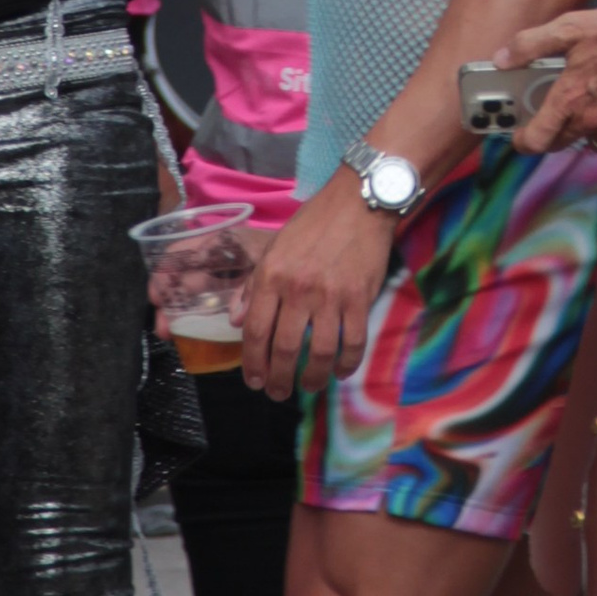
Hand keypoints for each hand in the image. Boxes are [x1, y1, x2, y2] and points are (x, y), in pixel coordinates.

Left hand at [240, 178, 395, 398]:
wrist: (358, 202)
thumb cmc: (313, 224)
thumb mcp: (273, 248)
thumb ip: (252, 286)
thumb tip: (236, 322)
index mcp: (272, 275)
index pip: (255, 330)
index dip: (252, 362)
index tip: (253, 380)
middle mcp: (298, 289)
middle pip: (285, 348)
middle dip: (278, 379)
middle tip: (277, 393)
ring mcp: (332, 295)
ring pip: (320, 352)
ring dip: (313, 378)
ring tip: (307, 387)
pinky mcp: (360, 298)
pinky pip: (353, 341)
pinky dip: (347, 363)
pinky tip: (340, 371)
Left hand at [512, 2, 596, 152]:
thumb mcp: (571, 27)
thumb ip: (531, 44)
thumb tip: (502, 58)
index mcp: (569, 99)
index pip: (536, 140)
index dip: (522, 141)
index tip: (519, 134)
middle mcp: (590, 121)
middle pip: (559, 143)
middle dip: (551, 130)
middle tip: (553, 110)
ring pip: (588, 141)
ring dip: (582, 128)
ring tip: (587, 101)